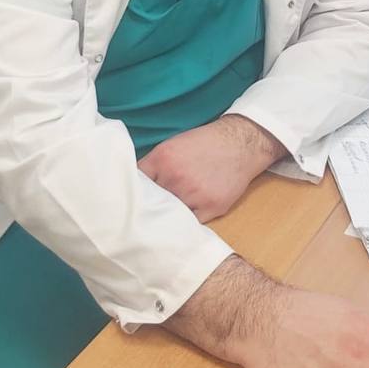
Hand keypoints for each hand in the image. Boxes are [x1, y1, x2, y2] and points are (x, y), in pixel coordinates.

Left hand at [138, 115, 285, 222]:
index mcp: (162, 159)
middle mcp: (176, 178)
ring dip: (168, 217)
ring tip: (166, 219)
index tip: (129, 202)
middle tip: (145, 214)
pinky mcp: (211, 207)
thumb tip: (135, 185)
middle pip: (151, 203)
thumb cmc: (204, 144)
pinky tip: (184, 221)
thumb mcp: (173, 145)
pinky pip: (191, 223)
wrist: (239, 144)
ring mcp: (194, 194)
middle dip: (149, 207)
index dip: (133, 193)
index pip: (136, 184)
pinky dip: (187, 223)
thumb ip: (154, 165)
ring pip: (171, 215)